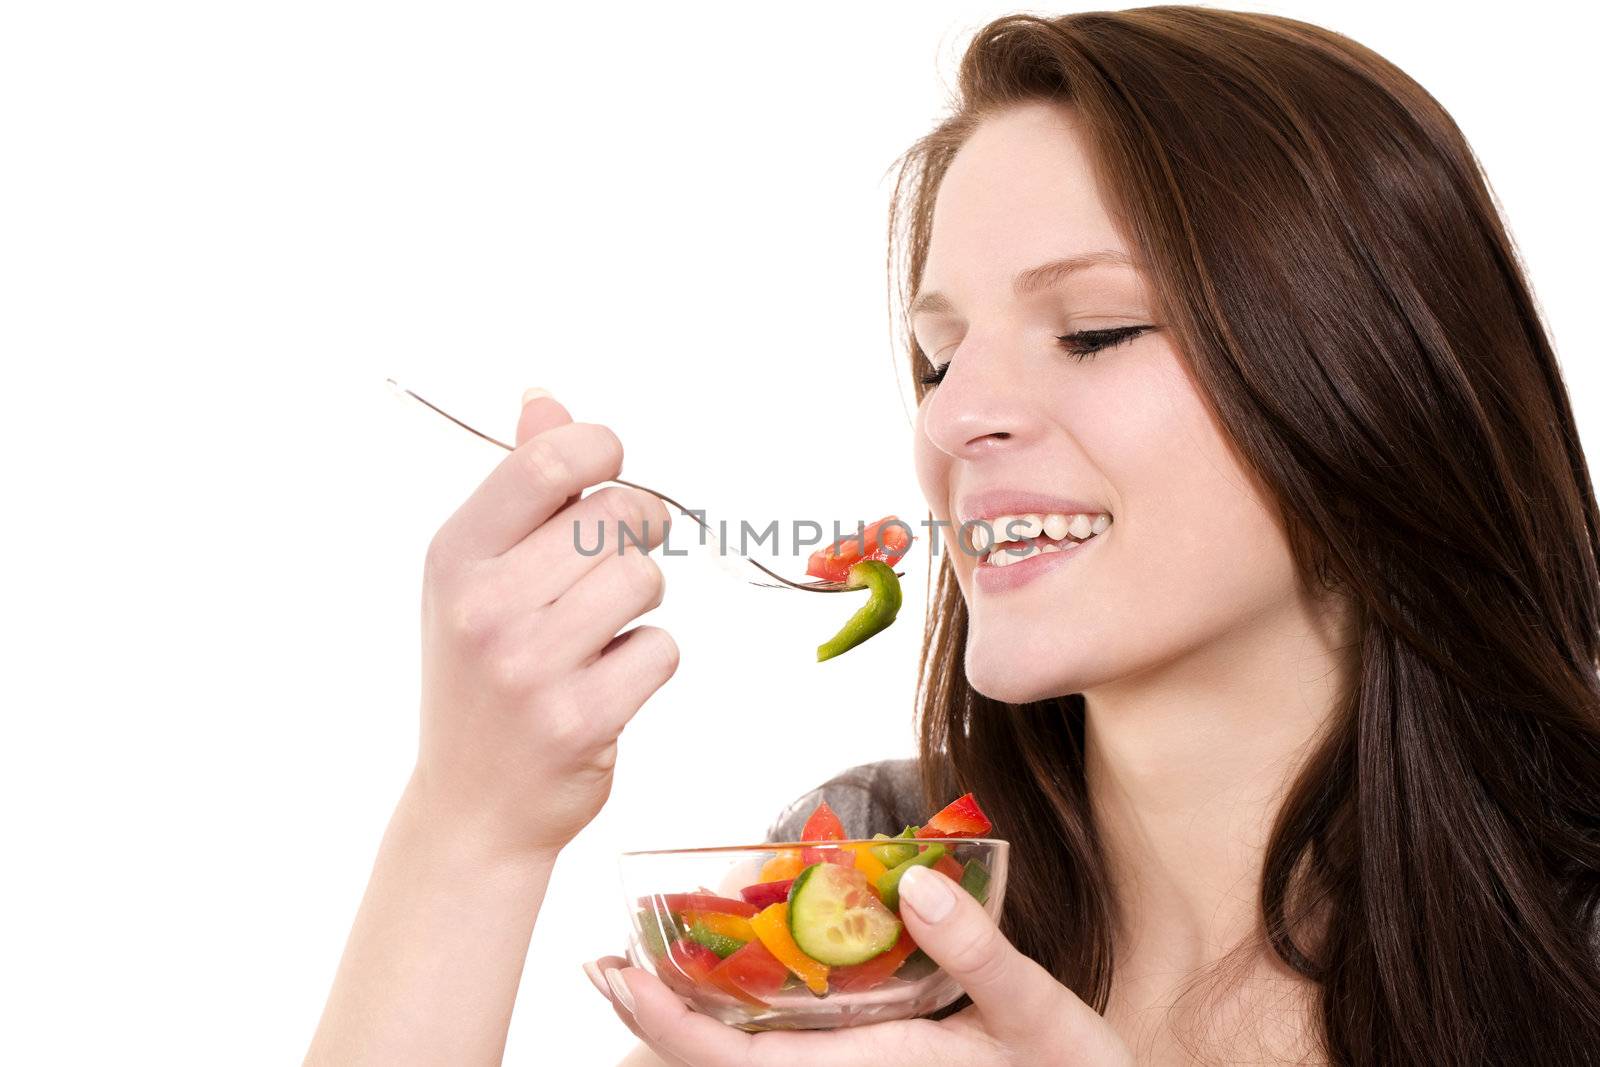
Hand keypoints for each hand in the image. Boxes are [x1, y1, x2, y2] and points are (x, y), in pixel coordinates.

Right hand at [411, 391, 677, 857]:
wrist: (472, 807)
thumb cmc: (481, 676)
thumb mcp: (476, 577)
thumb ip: (520, 485)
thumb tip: (545, 400)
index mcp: (456, 555)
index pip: (549, 461)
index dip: (603, 451)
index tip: (611, 471)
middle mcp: (484, 605)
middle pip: (615, 514)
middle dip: (639, 527)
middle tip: (621, 557)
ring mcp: (529, 666)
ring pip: (644, 579)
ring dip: (641, 602)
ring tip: (600, 633)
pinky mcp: (579, 718)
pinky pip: (661, 648)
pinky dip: (647, 662)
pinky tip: (606, 684)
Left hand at [587, 865, 1132, 1065]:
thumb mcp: (1042, 1018)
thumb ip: (979, 955)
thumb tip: (911, 884)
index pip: (742, 1061)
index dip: (673, 1023)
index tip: (619, 975)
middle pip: (726, 1064)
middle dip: (656, 1018)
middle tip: (602, 961)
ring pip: (753, 1058)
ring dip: (691, 1017)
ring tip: (643, 962)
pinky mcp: (881, 1064)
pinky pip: (790, 1049)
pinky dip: (743, 1017)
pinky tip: (733, 982)